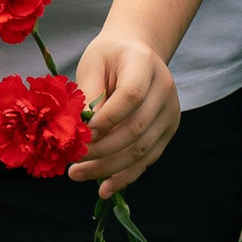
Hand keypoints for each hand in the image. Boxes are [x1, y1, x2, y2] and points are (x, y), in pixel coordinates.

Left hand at [74, 29, 181, 192]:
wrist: (137, 53)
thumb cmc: (109, 58)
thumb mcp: (92, 64)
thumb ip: (88, 94)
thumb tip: (77, 131)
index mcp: (144, 64)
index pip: (131, 95)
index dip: (107, 118)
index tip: (81, 133)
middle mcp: (164, 89)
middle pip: (136, 128)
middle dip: (101, 150)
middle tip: (71, 162)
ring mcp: (170, 113)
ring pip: (141, 150)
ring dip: (108, 168)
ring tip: (77, 174)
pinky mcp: (168, 132)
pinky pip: (147, 159)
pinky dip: (125, 176)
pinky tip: (104, 187)